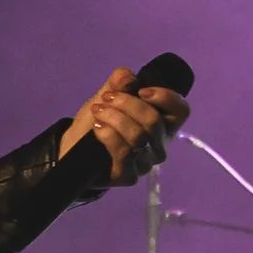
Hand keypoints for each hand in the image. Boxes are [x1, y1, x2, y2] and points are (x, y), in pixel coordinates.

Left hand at [57, 68, 190, 185]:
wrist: (71, 148)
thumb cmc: (96, 121)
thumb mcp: (106, 97)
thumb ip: (118, 83)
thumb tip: (128, 76)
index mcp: (162, 124)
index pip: (181, 111)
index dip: (165, 97)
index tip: (141, 90)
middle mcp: (158, 145)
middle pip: (154, 121)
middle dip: (127, 104)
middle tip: (106, 98)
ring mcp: (145, 163)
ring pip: (138, 136)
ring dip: (114, 118)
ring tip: (97, 111)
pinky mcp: (128, 175)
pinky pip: (124, 153)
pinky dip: (108, 135)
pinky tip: (97, 128)